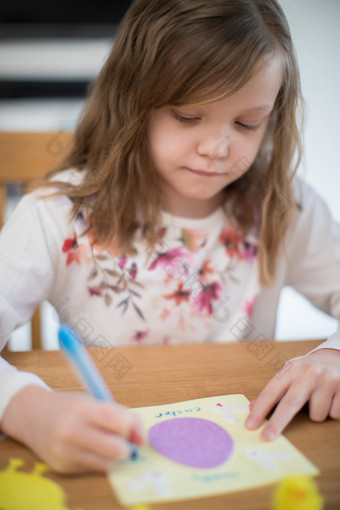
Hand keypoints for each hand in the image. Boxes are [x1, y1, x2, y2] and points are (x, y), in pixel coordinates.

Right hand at [1, 385, 143, 473]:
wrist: (31, 415)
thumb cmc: (69, 406)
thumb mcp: (93, 401)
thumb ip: (119, 415)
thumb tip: (140, 440)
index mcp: (82, 409)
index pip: (118, 421)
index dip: (133, 427)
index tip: (133, 430)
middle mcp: (71, 431)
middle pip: (116, 449)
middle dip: (126, 447)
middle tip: (123, 441)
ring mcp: (65, 452)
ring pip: (107, 464)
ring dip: (114, 457)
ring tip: (106, 444)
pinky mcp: (62, 468)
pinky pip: (93, 469)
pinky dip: (98, 460)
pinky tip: (89, 448)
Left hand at [245, 348, 339, 439]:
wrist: (336, 356)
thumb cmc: (309, 369)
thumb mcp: (290, 374)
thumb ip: (274, 391)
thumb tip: (252, 407)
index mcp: (291, 369)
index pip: (271, 392)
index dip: (260, 410)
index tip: (250, 425)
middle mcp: (308, 373)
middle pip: (290, 403)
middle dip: (277, 423)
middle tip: (267, 437)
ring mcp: (326, 380)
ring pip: (316, 414)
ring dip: (317, 413)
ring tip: (320, 399)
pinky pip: (334, 414)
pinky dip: (333, 411)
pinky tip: (333, 398)